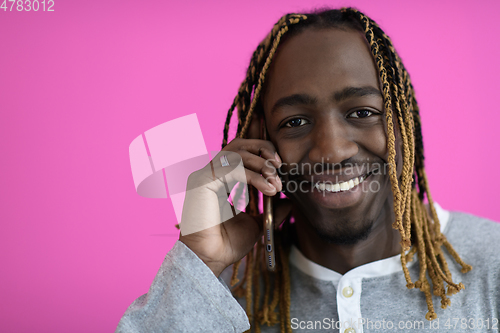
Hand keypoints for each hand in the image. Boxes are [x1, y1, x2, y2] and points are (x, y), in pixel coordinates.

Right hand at [179, 138, 290, 276]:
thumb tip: (288, 201)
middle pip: (238, 143)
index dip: (263, 153)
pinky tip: (268, 189)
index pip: (242, 152)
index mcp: (221, 179)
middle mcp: (211, 173)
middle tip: (280, 165)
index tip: (281, 167)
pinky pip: (232, 169)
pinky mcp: (202, 182)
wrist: (210, 259)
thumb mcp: (257, 223)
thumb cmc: (227, 244)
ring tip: (276, 183)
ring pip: (236, 153)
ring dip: (261, 164)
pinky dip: (254, 177)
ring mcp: (205, 175)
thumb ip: (271, 209)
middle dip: (263, 149)